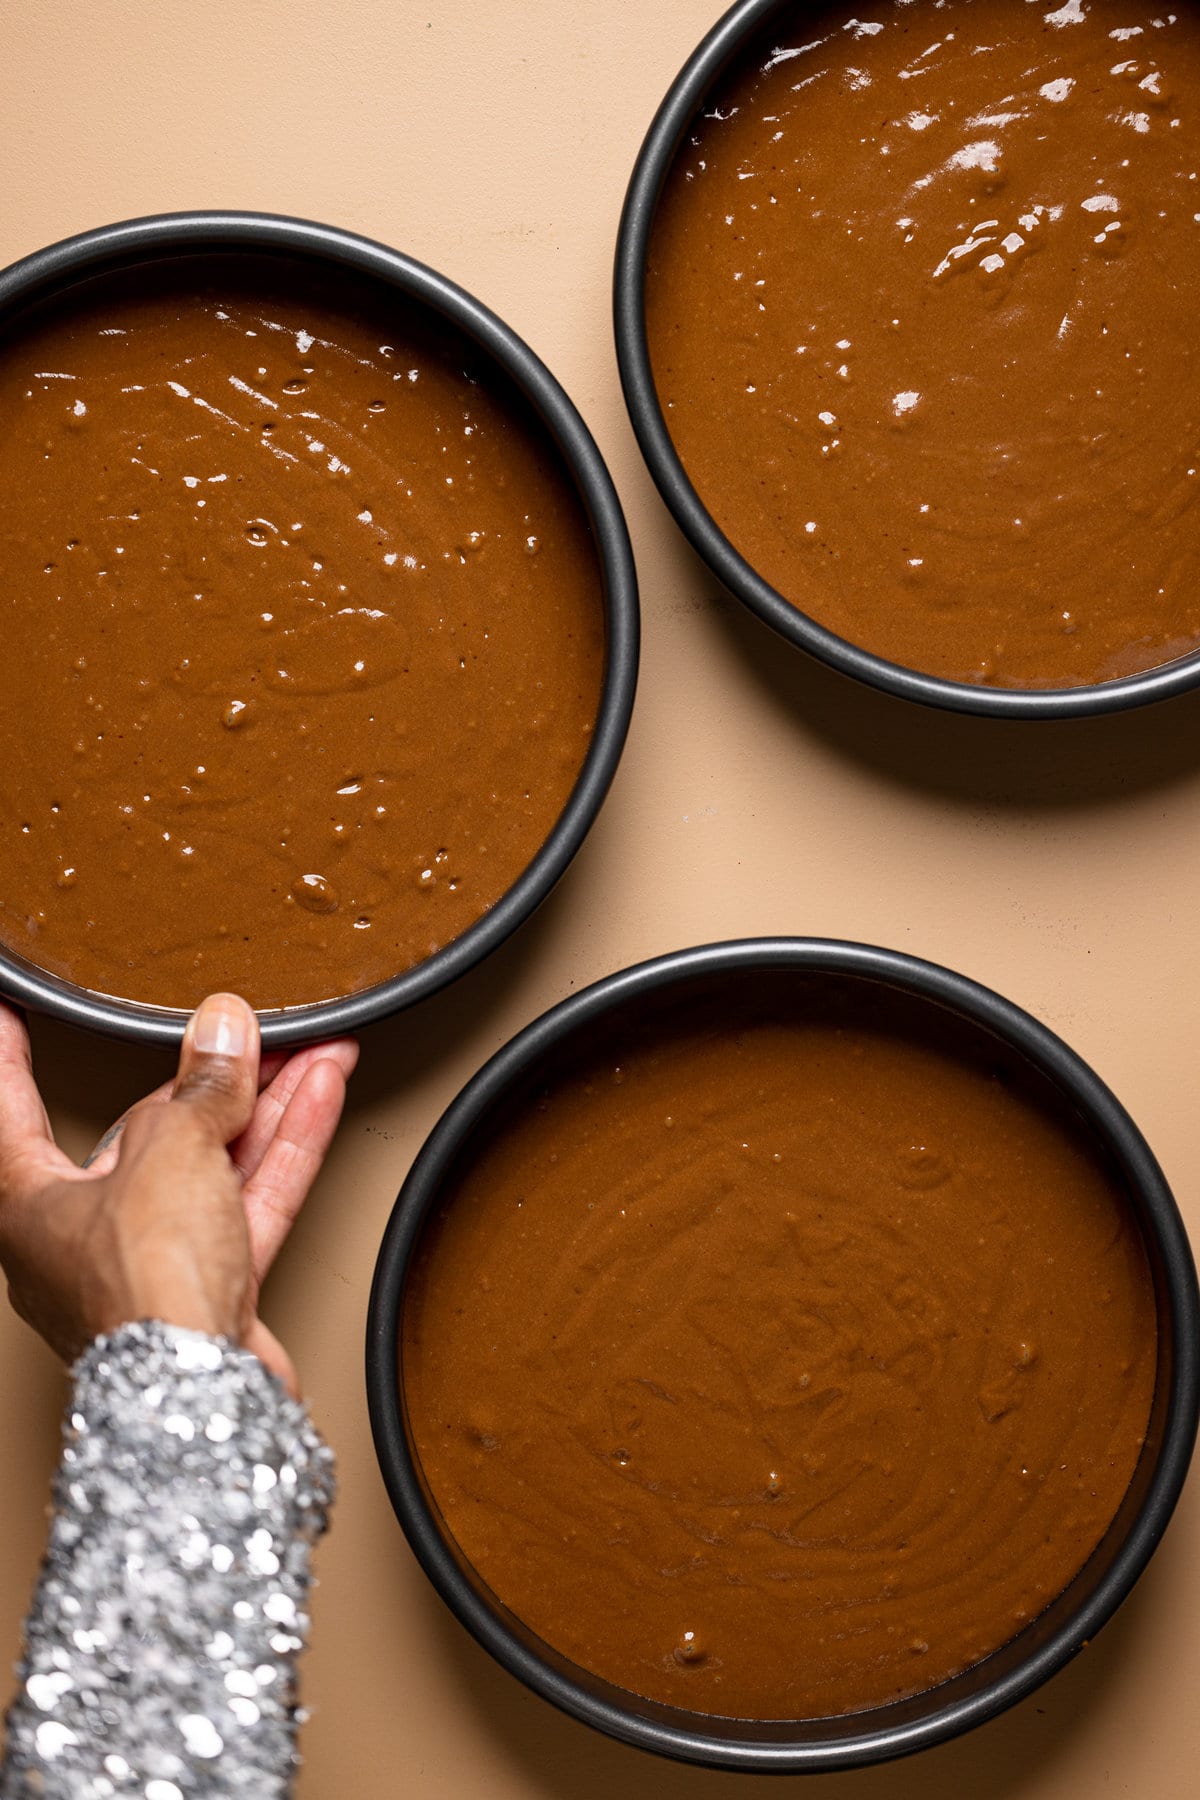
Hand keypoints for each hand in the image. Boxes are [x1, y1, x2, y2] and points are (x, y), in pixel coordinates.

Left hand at [0, 993, 357, 1393]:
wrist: (200, 1391)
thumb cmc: (140, 1290)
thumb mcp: (167, 1147)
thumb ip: (199, 1085)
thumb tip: (221, 1036)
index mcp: (29, 1202)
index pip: (10, 1109)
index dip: (10, 1057)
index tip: (11, 1017)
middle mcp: (84, 1237)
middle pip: (142, 1136)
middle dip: (198, 1080)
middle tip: (237, 1032)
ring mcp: (154, 1265)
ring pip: (210, 1164)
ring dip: (261, 1104)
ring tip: (303, 1049)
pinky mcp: (213, 1288)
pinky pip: (250, 1201)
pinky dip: (285, 1148)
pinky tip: (316, 1100)